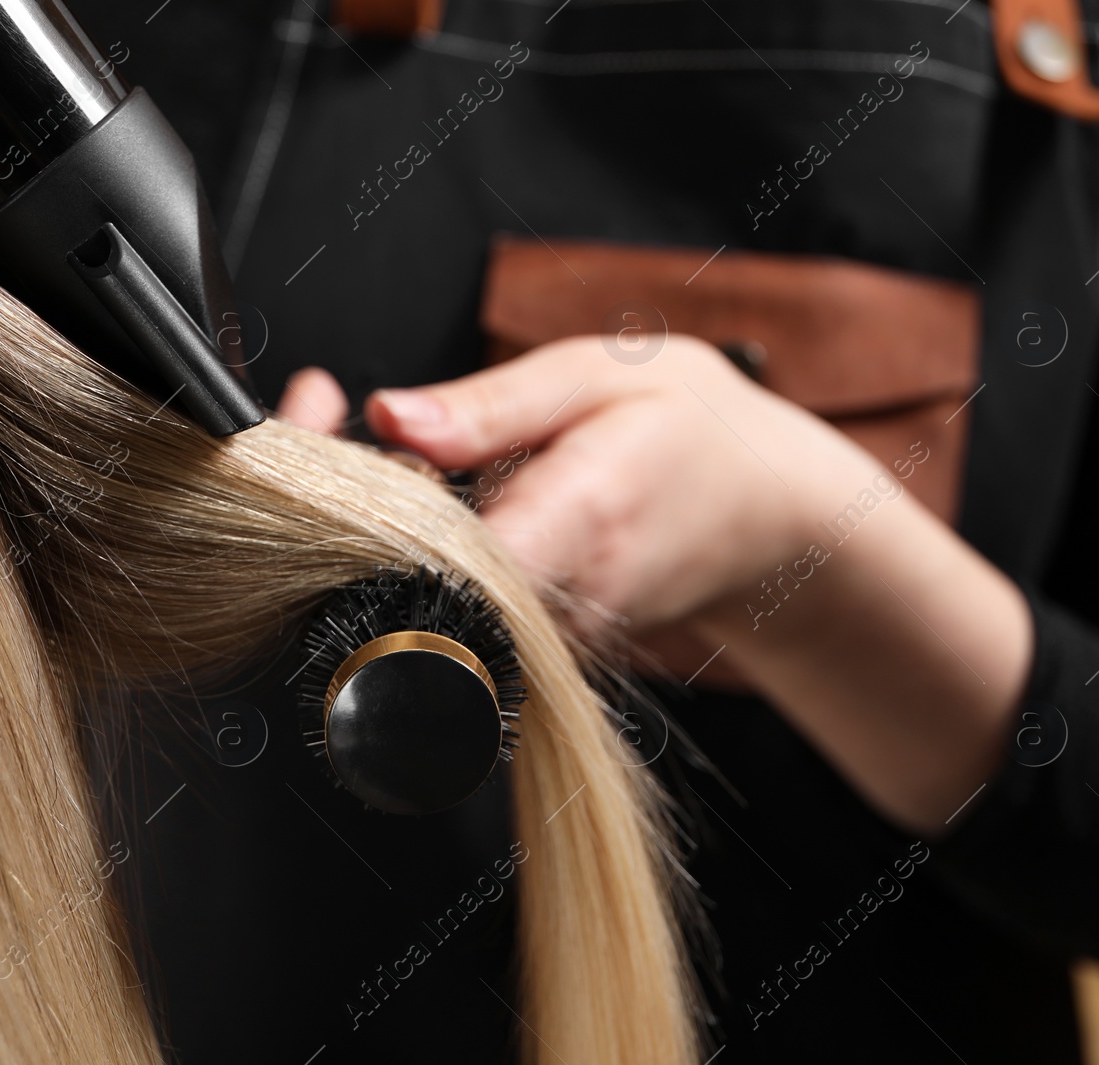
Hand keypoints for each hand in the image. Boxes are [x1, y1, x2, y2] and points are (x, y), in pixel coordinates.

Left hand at [360, 335, 879, 638]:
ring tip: (412, 461)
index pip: (437, 556)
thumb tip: (388, 416)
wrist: (769, 516)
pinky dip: (425, 561)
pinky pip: (454, 615)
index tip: (329, 427)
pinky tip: (445, 506)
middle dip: (354, 508)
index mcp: (578, 519)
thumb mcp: (599, 376)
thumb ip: (489, 407)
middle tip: (335, 422)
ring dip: (387, 536)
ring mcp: (554, 641)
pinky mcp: (542, 654)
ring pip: (423, 605)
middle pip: (410, 584)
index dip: (363, 505)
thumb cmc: (692, 429)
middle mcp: (562, 601)